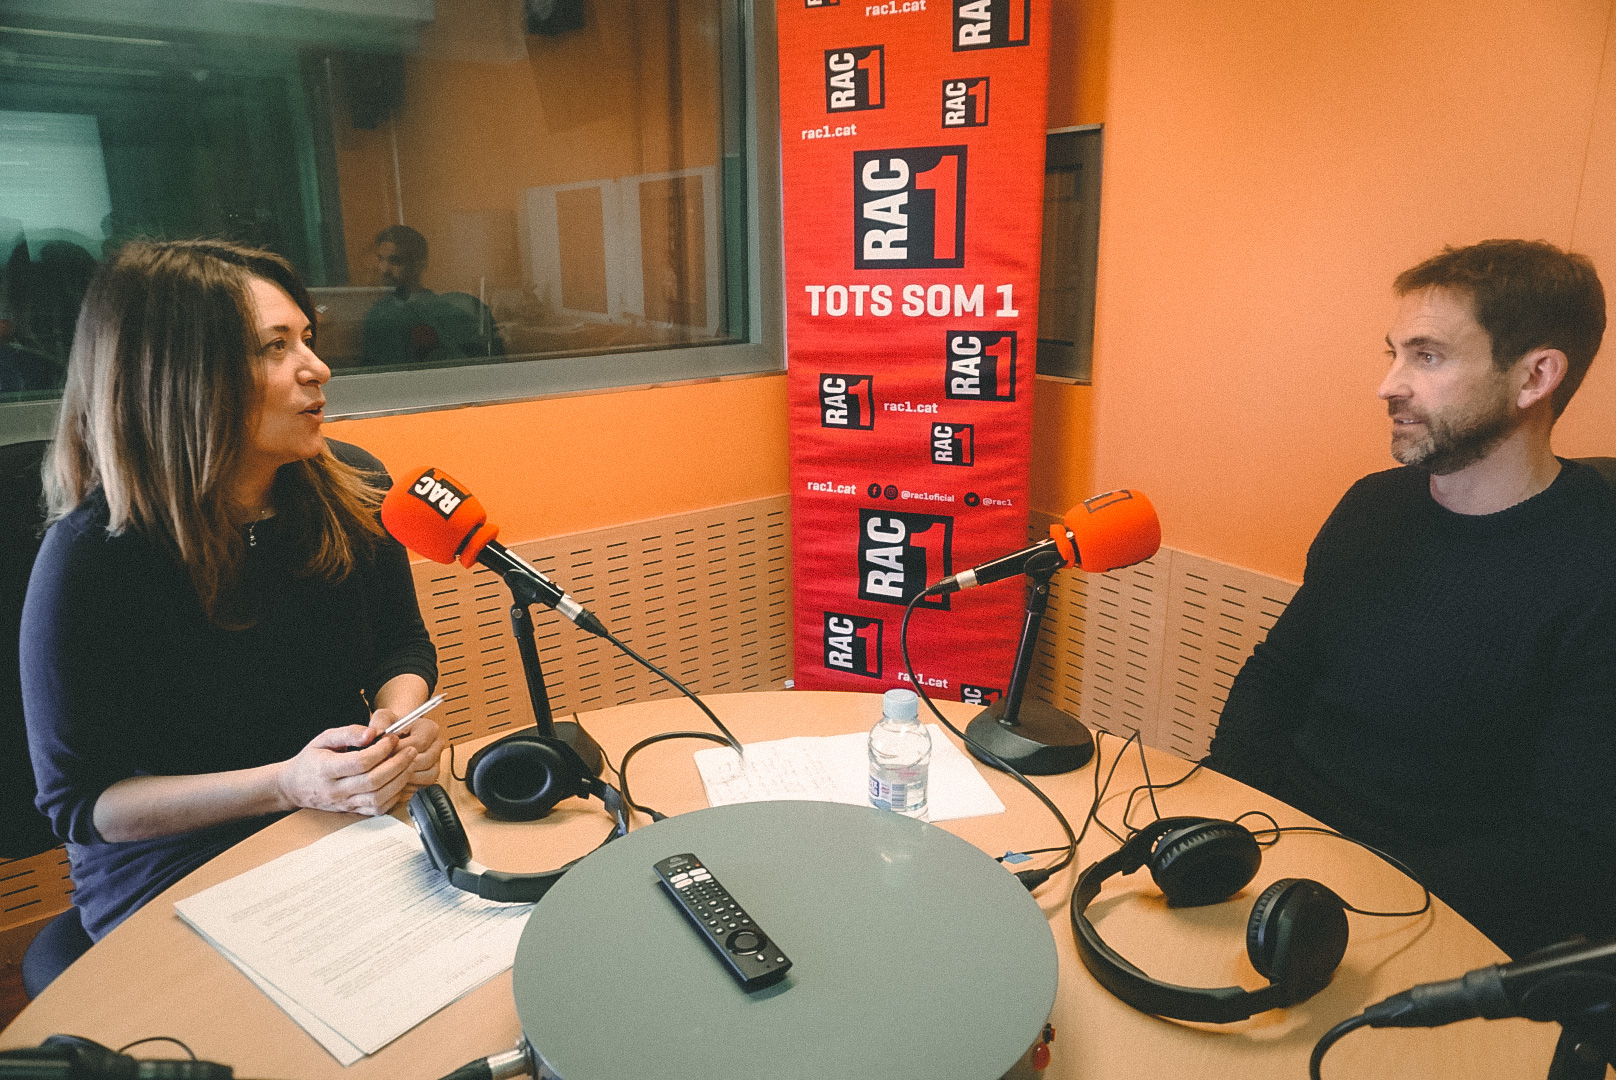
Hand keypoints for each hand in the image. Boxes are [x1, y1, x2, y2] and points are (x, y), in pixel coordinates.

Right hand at [278, 725, 417, 815]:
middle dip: (397, 765)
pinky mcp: (352, 811)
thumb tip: (372, 733)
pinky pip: (378, 809)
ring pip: (378, 798)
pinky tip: (400, 781)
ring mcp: (344, 803)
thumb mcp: (324, 738)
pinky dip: (394, 796)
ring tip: (409, 764)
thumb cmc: (311, 760)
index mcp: (325, 769)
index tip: (392, 738)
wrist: (294, 787)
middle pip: (373, 781)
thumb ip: (349, 732)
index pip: (360, 762)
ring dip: (399, 781)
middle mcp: (335, 790)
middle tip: (409, 750)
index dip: (381, 750)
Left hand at [365, 706, 445, 796]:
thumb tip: (370, 735)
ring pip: (424, 776)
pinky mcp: (431, 776)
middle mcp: (437, 745)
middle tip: (383, 766)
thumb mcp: (382, 718)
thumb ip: (377, 724)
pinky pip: (421, 786)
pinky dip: (407, 785)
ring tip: (388, 773)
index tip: (383, 753)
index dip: (397, 751)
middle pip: (423, 761)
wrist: (398, 734)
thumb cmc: (392, 726)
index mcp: (430, 728)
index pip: (417, 744)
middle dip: (400, 765)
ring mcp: (436, 761)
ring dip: (404, 777)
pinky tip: (393, 780)